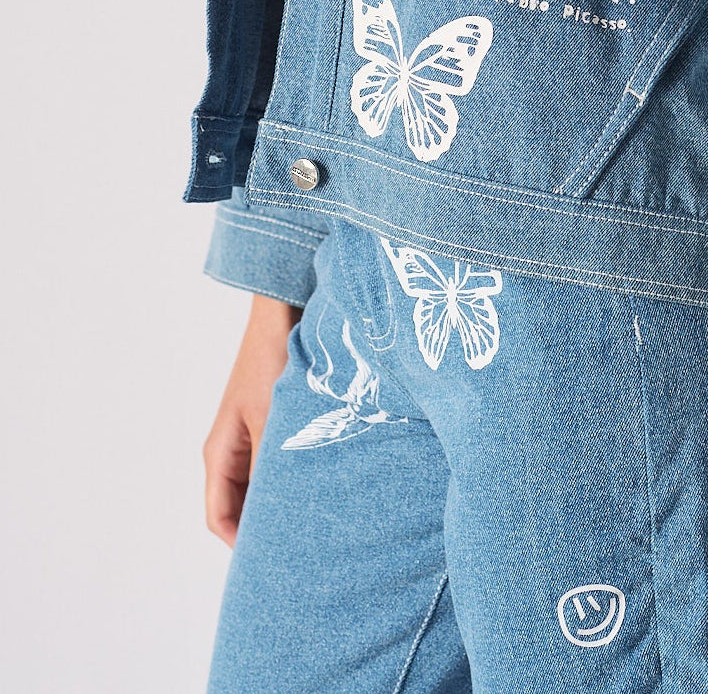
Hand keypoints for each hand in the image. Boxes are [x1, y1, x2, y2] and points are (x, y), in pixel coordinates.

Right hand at [203, 294, 301, 546]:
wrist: (281, 313)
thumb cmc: (272, 362)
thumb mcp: (272, 422)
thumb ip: (270, 471)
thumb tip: (276, 517)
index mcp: (220, 454)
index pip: (218, 518)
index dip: (241, 546)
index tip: (271, 565)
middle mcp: (229, 450)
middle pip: (237, 507)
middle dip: (261, 529)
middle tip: (297, 551)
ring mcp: (247, 437)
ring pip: (257, 487)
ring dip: (277, 502)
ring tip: (311, 520)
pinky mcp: (267, 424)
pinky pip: (271, 465)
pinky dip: (288, 478)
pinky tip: (316, 483)